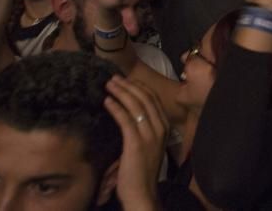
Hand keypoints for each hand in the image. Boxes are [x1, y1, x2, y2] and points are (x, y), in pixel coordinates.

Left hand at [104, 76, 168, 210]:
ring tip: (109, 85)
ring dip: (121, 92)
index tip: (125, 80)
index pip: (153, 99)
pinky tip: (107, 101)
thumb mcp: (149, 146)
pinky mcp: (136, 142)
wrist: (143, 193)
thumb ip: (144, 130)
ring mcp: (150, 135)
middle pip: (145, 98)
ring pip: (136, 105)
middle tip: (114, 78)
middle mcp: (160, 127)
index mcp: (164, 127)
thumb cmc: (142, 172)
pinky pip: (126, 119)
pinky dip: (116, 108)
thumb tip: (130, 115)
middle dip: (128, 85)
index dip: (138, 87)